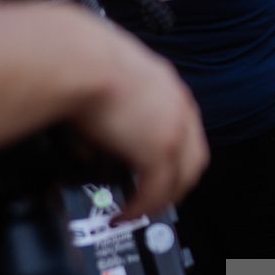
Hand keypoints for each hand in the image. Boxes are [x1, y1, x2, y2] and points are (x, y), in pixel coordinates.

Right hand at [74, 34, 207, 221]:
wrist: (81, 60)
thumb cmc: (81, 61)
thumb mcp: (104, 84)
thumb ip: (107, 114)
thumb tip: (88, 148)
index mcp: (167, 87)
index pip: (186, 129)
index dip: (176, 155)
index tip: (162, 169)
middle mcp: (179, 107)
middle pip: (193, 158)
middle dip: (177, 184)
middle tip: (156, 199)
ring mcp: (174, 129)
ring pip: (181, 178)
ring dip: (162, 199)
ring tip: (140, 211)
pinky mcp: (159, 149)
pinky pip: (157, 190)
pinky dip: (142, 206)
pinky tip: (125, 213)